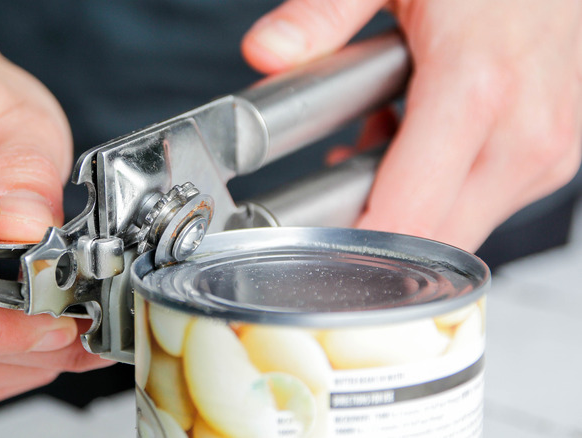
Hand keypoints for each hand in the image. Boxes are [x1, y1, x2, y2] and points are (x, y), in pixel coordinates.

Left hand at [243, 0, 581, 250]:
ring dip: (409, 208)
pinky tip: (422, 139)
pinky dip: (444, 190)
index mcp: (475, 91)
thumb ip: (324, 15)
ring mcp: (547, 151)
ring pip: (460, 231)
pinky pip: (487, 205)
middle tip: (338, 176)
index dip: (352, 247)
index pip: (406, 219)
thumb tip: (265, 51)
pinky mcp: (555, 156)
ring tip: (381, 135)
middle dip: (376, 230)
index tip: (311, 246)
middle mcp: (523, 134)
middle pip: (433, 244)